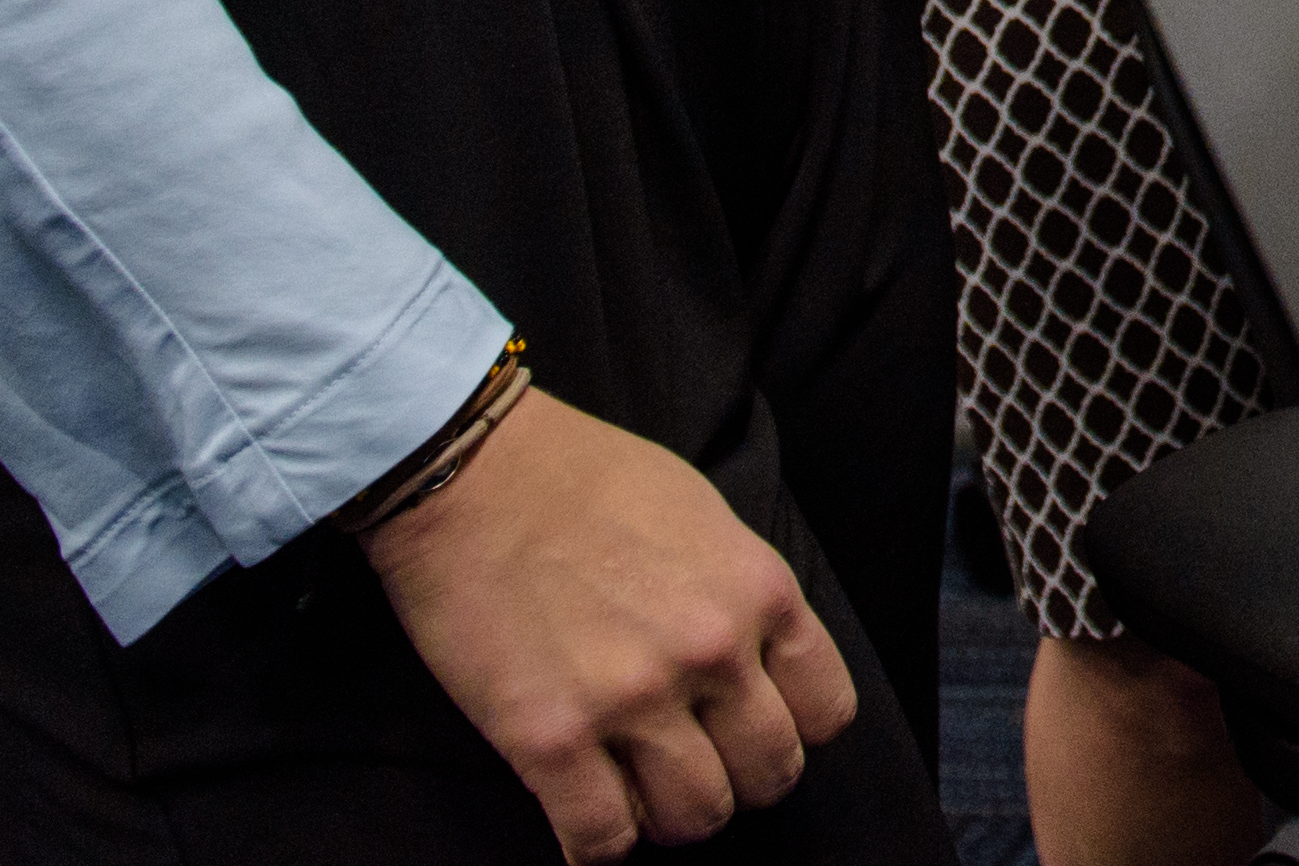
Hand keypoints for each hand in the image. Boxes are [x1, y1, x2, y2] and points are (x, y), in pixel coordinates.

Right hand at [367, 386, 855, 856]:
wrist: (473, 470)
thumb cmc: (587, 481)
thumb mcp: (707, 518)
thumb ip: (743, 597)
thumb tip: (759, 664)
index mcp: (759, 593)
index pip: (825, 713)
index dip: (790, 732)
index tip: (750, 728)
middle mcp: (710, 651)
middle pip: (768, 775)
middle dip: (735, 780)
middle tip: (691, 765)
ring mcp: (630, 699)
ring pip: (694, 819)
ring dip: (666, 816)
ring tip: (634, 789)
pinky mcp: (548, 739)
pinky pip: (599, 840)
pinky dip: (595, 843)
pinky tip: (580, 813)